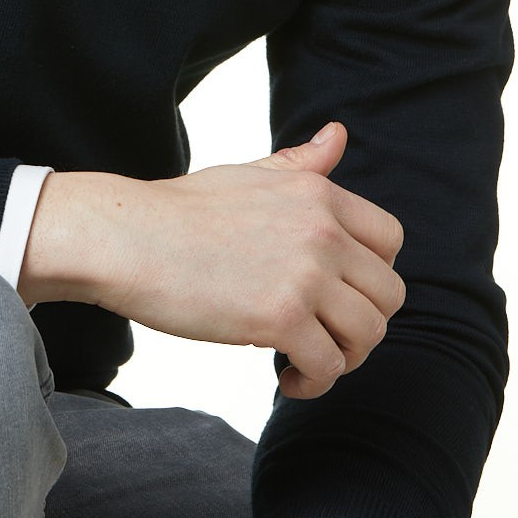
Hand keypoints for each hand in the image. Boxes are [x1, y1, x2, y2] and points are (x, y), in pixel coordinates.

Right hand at [20, 122, 403, 398]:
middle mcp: (321, 229)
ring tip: (305, 361)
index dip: (372, 275)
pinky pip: (328, 366)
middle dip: (362, 323)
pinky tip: (285, 378)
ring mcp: (304, 274)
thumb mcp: (249, 174)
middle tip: (323, 337)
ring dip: (343, 359)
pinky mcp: (280, 317)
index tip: (339, 294)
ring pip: (368, 334)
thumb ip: (300, 163)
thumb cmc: (180, 209)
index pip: (390, 240)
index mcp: (316, 192)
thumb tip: (337, 134)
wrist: (127, 236)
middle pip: (388, 294)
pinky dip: (313, 383)